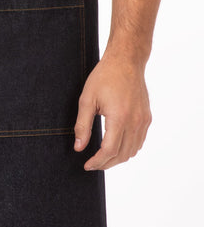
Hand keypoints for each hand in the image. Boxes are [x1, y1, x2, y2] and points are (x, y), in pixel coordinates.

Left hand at [73, 51, 151, 170]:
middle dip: (106, 163)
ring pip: (132, 151)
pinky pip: (139, 141)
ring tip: (103, 157)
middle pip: (122, 155)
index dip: (97, 161)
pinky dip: (128, 149)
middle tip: (93, 163)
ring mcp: (143, 121)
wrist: (126, 61)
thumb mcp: (87, 99)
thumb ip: (82, 125)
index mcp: (119, 117)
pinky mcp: (147, 118)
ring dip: (118, 158)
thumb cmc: (105, 76)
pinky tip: (117, 146)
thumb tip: (79, 147)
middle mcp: (135, 122)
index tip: (87, 165)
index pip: (109, 150)